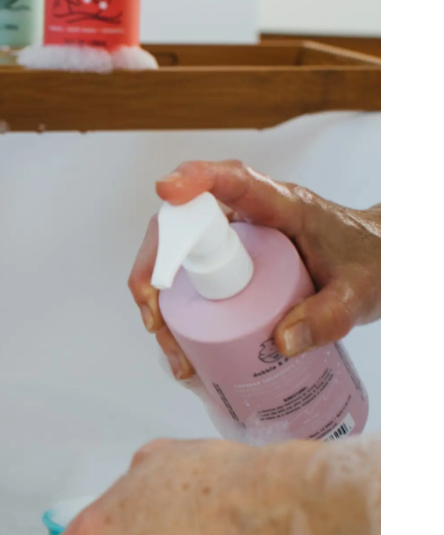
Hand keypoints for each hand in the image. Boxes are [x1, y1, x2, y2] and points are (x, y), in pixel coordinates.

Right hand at [129, 160, 380, 379]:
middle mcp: (246, 219)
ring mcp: (233, 244)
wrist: (379, 265)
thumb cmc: (373, 264)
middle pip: (181, 226)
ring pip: (177, 260)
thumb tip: (281, 343)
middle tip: (156, 320)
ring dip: (160, 304)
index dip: (196, 179)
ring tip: (177, 355)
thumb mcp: (362, 294)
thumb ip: (329, 317)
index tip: (167, 189)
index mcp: (281, 206)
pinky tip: (186, 354)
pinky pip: (190, 284)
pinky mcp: (228, 267)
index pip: (233, 181)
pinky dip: (177, 317)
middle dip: (155, 270)